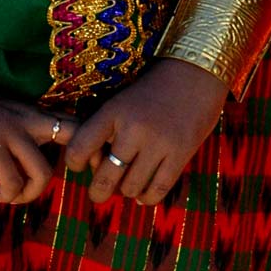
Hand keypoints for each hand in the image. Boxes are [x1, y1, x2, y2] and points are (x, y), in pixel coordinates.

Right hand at [0, 75, 75, 205]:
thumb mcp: (2, 117)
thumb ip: (20, 132)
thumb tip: (31, 161)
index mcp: (33, 111)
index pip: (76, 121)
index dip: (86, 146)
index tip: (74, 169)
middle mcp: (28, 118)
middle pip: (76, 136)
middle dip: (79, 165)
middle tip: (51, 182)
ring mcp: (9, 130)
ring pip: (43, 172)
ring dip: (29, 194)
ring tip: (10, 195)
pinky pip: (12, 179)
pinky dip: (7, 195)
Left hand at [66, 58, 228, 205]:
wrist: (196, 73)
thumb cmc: (154, 89)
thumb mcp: (123, 100)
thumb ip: (106, 129)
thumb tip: (94, 167)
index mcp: (114, 110)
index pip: (79, 148)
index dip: (74, 164)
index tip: (80, 165)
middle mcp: (133, 128)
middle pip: (104, 178)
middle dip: (98, 191)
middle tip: (100, 191)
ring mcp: (158, 142)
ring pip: (130, 189)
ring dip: (127, 191)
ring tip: (130, 182)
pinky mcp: (180, 154)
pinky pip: (156, 192)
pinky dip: (147, 197)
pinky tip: (145, 191)